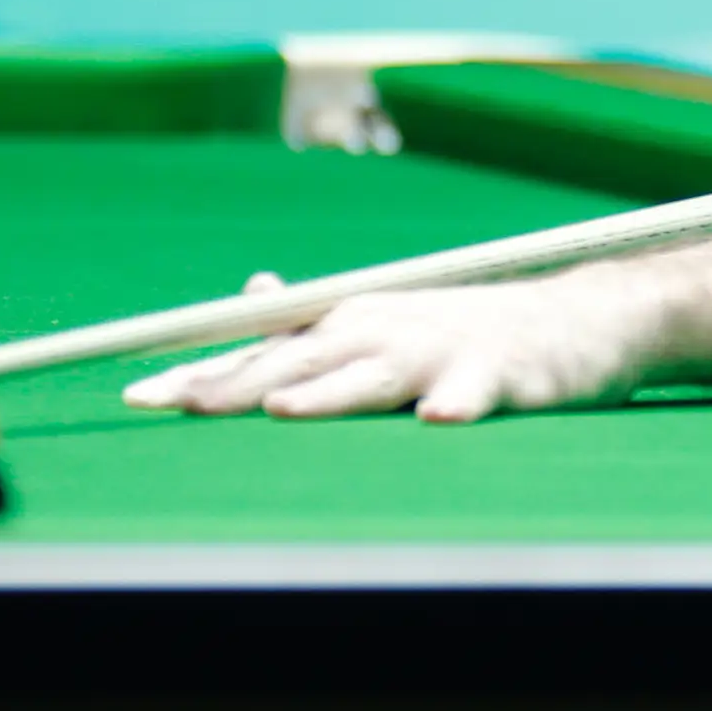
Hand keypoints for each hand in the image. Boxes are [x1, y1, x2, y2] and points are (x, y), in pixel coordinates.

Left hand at [141, 268, 662, 423]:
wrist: (577, 318)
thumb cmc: (469, 328)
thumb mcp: (384, 316)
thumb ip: (315, 321)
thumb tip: (250, 288)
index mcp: (348, 322)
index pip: (259, 348)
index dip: (199, 371)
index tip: (135, 393)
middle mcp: (382, 329)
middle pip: (298, 360)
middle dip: (238, 384)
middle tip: (182, 407)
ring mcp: (439, 349)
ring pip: (374, 375)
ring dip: (330, 393)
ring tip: (284, 410)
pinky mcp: (499, 373)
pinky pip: (474, 391)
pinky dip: (456, 403)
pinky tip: (438, 421)